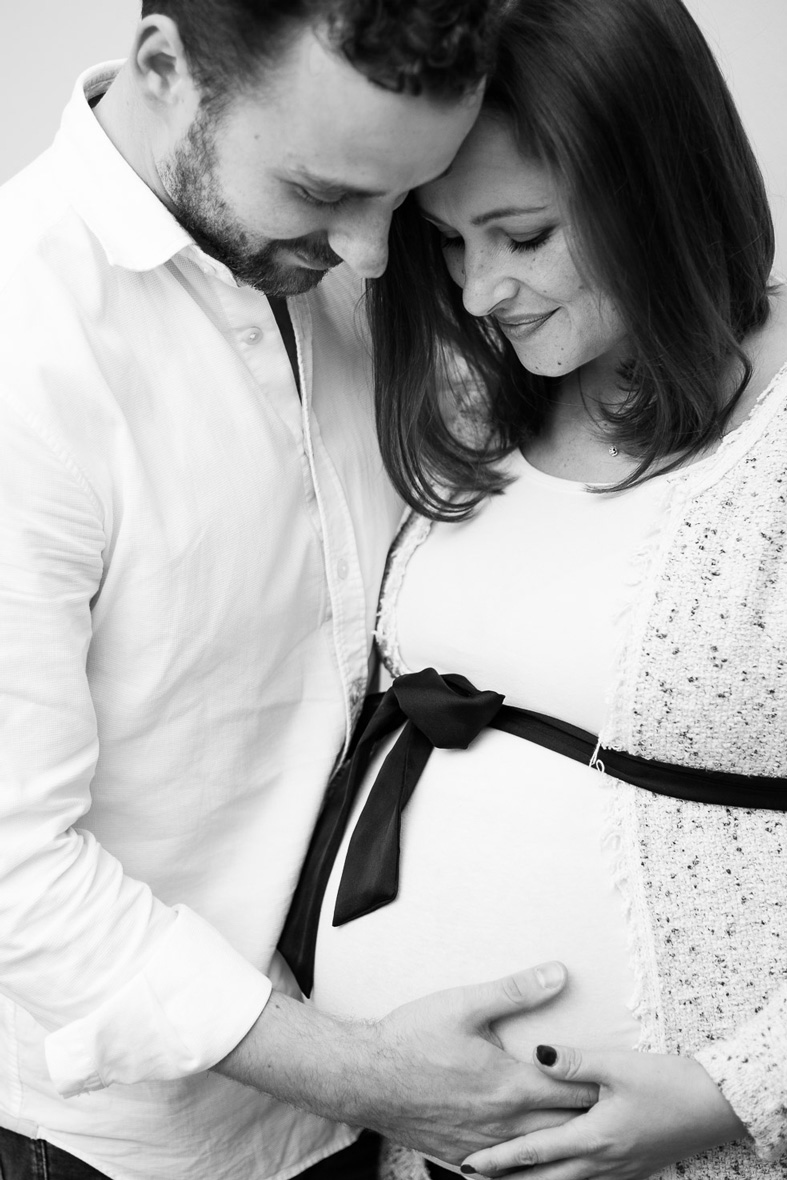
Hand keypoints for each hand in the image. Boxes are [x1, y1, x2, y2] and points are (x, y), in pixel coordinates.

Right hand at [365, 963, 597, 1161]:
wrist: (364, 1076)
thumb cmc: (412, 1037)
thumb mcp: (465, 1003)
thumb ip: (517, 990)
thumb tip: (558, 974)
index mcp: (509, 1085)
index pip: (572, 1090)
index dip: (600, 1086)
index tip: (624, 1083)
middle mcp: (502, 1123)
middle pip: (562, 1128)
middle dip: (589, 1119)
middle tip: (616, 1111)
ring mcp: (482, 1147)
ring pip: (537, 1155)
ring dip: (562, 1146)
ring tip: (586, 1141)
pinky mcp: (461, 1159)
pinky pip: (504, 1172)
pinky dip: (525, 1166)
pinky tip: (535, 1165)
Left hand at [461, 1044, 746, 1178]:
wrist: (714, 1107)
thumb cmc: (668, 1084)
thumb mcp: (619, 1065)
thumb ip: (574, 1061)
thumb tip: (536, 1053)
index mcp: (593, 1137)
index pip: (534, 1152)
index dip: (499, 1160)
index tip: (468, 1164)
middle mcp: (600, 1162)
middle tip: (470, 1178)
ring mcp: (616, 1170)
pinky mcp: (629, 1168)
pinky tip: (553, 1174)